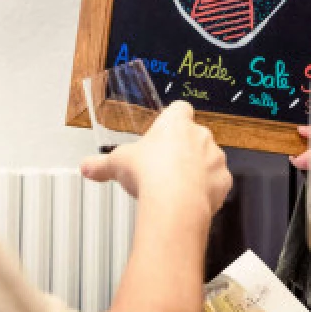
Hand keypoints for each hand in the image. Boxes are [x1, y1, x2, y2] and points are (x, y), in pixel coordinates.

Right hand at [81, 100, 231, 214]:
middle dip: (182, 150)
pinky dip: (208, 190)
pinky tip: (190, 199)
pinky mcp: (224, 180)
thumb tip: (86, 167)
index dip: (172, 120)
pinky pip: (217, 182)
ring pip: (208, 159)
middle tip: (164, 168)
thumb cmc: (151, 174)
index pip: (180, 109)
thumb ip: (101, 164)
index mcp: (175, 123)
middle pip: (194, 136)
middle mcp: (200, 136)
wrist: (175, 202)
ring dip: (197, 170)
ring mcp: (215, 157)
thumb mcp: (117, 164)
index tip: (163, 133)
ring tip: (176, 188)